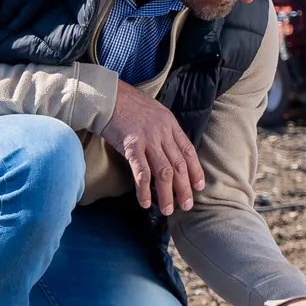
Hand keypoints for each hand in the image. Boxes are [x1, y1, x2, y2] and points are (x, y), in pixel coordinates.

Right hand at [100, 80, 204, 214]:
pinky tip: (145, 202)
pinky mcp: (131, 145)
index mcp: (170, 124)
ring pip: (164, 171)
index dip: (195, 171)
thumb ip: (162, 130)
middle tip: (186, 206)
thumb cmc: (126, 104)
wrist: (107, 95)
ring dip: (167, 194)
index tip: (198, 187)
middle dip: (184, 188)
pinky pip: (142, 171)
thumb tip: (167, 150)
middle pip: (179, 165)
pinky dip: (144, 189)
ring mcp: (148, 139)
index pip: (188, 151)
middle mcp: (163, 132)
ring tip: (167, 209)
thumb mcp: (153, 112)